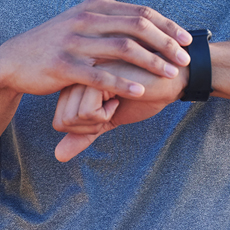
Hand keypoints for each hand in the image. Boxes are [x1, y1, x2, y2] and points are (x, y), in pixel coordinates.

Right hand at [0, 0, 190, 99]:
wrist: (15, 61)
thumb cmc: (56, 44)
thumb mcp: (82, 22)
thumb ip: (111, 19)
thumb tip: (147, 21)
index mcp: (95, 6)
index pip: (141, 12)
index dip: (167, 26)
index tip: (188, 40)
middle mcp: (86, 18)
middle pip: (137, 26)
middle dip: (166, 42)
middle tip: (185, 59)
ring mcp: (74, 41)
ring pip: (122, 49)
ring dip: (151, 62)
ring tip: (170, 74)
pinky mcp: (63, 65)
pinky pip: (100, 75)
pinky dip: (124, 83)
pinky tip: (140, 93)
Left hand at [51, 60, 187, 161]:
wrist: (171, 79)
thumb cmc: (142, 95)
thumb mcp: (108, 119)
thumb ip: (82, 135)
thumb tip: (58, 156)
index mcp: (73, 81)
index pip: (59, 121)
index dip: (85, 128)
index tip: (107, 111)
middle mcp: (74, 74)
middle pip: (62, 121)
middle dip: (91, 126)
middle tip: (113, 108)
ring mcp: (82, 73)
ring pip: (72, 118)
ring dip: (100, 119)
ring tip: (117, 100)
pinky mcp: (96, 75)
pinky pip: (87, 112)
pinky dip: (107, 114)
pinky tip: (122, 96)